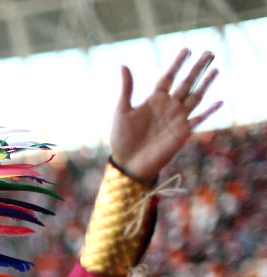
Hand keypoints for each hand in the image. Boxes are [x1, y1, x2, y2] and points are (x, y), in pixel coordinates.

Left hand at [110, 48, 221, 183]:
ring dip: (206, 83)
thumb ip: (127, 88)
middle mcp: (168, 106)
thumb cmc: (122, 138)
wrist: (128, 163)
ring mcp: (177, 118)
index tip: (187, 49)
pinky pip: (199, 119)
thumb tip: (123, 65)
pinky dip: (209, 111)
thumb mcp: (122, 111)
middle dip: (197, 68)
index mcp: (154, 100)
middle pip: (186, 83)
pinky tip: (219, 101)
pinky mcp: (183, 132)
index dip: (178, 63)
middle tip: (209, 52)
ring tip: (216, 68)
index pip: (169, 77)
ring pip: (195, 97)